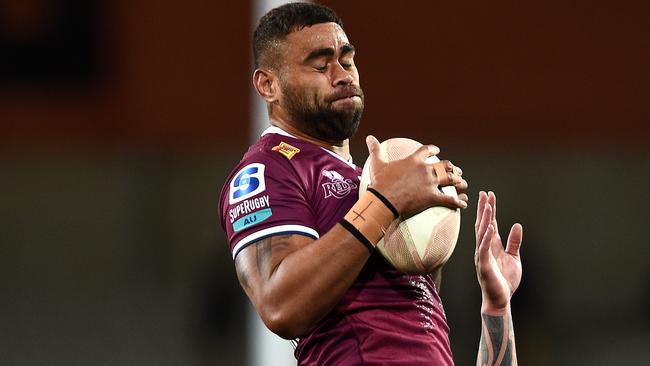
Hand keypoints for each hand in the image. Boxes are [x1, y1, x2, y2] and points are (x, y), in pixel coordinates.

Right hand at [366, 135, 466, 216]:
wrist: (383, 199)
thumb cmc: (379, 183)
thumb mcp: (377, 164)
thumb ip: (375, 149)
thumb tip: (369, 137)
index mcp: (414, 160)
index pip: (426, 151)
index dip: (433, 150)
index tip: (437, 150)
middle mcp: (425, 170)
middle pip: (444, 165)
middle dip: (451, 168)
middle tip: (455, 170)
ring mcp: (430, 183)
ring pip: (451, 180)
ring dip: (459, 182)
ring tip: (463, 184)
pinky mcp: (432, 197)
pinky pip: (449, 199)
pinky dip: (458, 202)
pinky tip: (463, 204)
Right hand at [474, 191, 522, 312]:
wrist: (500, 299)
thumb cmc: (505, 280)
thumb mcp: (514, 257)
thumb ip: (514, 242)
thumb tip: (516, 225)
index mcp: (492, 245)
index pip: (489, 223)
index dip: (489, 209)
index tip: (489, 195)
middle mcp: (484, 247)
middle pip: (483, 224)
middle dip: (484, 209)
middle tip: (484, 193)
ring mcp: (482, 255)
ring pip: (482, 234)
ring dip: (484, 219)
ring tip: (487, 206)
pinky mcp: (484, 265)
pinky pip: (484, 249)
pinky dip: (487, 238)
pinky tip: (490, 227)